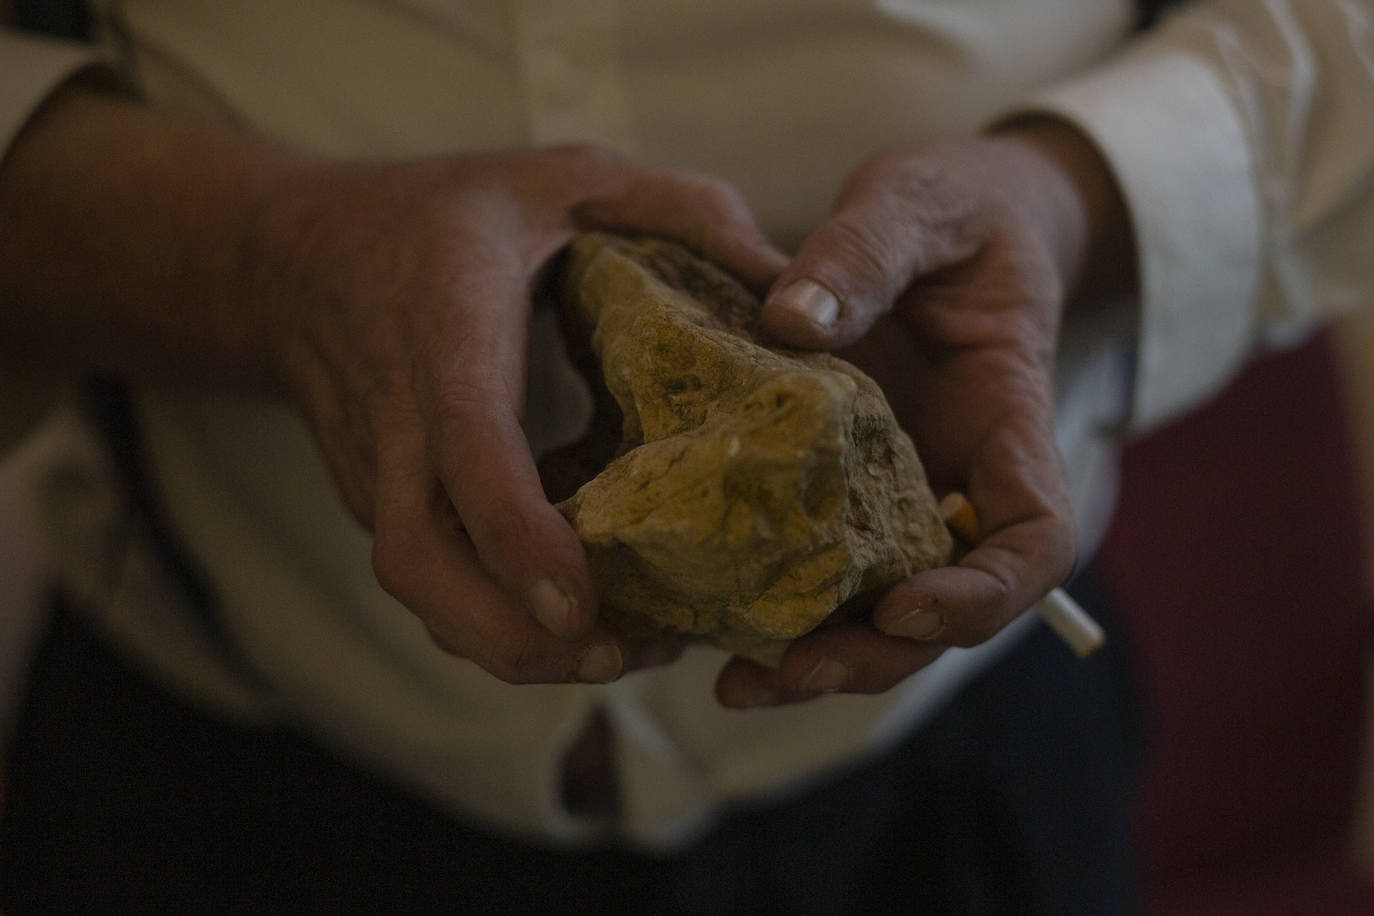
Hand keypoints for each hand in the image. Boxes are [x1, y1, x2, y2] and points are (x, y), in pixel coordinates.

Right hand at [248, 146, 786, 685]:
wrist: (293, 259)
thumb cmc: (443, 214)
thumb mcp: (567, 176)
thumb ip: (678, 209)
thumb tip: (787, 287)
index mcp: (445, 328)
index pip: (465, 444)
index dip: (514, 532)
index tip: (577, 604)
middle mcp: (395, 418)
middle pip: (420, 559)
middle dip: (512, 633)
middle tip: (622, 656)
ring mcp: (377, 474)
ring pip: (420, 591)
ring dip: (512, 646)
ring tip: (629, 654)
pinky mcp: (383, 504)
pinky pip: (431, 583)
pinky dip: (495, 626)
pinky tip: (582, 632)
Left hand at [714, 121, 1134, 705]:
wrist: (947, 219)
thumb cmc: (957, 206)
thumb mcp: (919, 202)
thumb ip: (868, 251)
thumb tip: (792, 318)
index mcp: (1006, 422)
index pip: (1032, 540)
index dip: (983, 596)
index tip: (904, 606)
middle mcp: (959, 478)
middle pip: (945, 606)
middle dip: (875, 654)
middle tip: (785, 671)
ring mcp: (900, 491)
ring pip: (876, 605)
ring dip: (817, 654)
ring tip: (732, 677)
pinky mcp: (840, 487)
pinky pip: (817, 559)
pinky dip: (771, 599)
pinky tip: (702, 616)